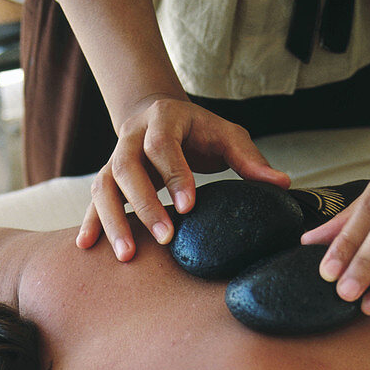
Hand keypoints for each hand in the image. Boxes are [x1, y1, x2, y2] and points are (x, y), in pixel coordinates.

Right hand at [77, 94, 290, 259]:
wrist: (156, 114)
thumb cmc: (198, 130)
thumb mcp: (227, 135)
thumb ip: (250, 159)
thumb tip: (283, 184)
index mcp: (163, 119)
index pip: (163, 145)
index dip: (174, 175)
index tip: (188, 207)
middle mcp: (131, 137)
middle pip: (126, 167)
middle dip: (144, 204)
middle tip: (165, 238)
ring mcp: (113, 158)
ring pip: (103, 187)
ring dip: (112, 221)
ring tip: (127, 255)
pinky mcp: (106, 179)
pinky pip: (92, 201)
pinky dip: (89, 223)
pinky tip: (86, 246)